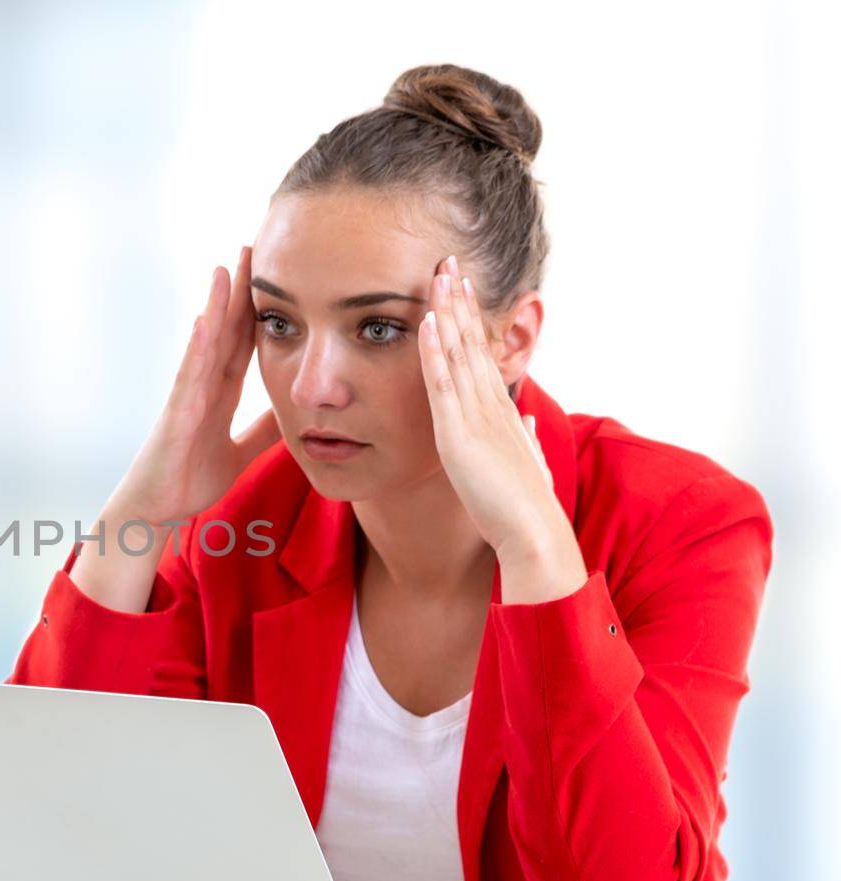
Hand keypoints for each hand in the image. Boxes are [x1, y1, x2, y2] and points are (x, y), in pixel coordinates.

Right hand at [108, 245, 280, 528]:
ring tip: (226, 267)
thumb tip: (293, 412)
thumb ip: (262, 431)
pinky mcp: (176, 415)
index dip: (260, 310)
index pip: (243, 343)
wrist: (155, 512)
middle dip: (240, 291)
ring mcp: (186, 397)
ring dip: (215, 305)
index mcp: (219, 394)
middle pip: (225, 330)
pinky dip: (196, 346)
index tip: (277, 274)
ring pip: (204, 343)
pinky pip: (188, 375)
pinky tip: (205, 319)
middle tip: (254, 246)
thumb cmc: (188, 481)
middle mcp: (202, 387)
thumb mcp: (240, 453)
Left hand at [417, 255, 585, 603]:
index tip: (462, 287)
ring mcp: (476, 416)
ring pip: (460, 353)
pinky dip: (436, 351)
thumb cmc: (528, 506)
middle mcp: (491, 405)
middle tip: (449, 261)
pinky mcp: (460, 434)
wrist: (534, 534)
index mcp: (501, 411)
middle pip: (473, 341)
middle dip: (460, 300)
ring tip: (439, 274)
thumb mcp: (525, 462)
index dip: (472, 318)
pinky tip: (430, 322)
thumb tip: (526, 417)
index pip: (482, 354)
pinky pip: (444, 384)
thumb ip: (525, 436)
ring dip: (448, 311)